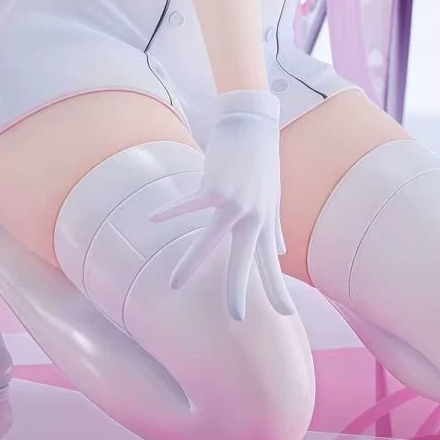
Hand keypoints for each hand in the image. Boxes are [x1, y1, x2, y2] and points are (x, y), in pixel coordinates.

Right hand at [150, 88, 294, 321]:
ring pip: (210, 238)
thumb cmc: (262, 159)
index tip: (286, 313)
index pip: (271, 262)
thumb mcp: (273, 195)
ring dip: (192, 262)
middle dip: (238, 287)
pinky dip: (171, 211)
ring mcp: (233, 201)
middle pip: (244, 258)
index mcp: (265, 221)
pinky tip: (153, 219)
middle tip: (237, 317)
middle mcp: (252, 215)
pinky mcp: (215, 185)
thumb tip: (280, 252)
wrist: (254, 123)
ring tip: (174, 284)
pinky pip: (189, 205)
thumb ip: (275, 226)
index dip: (278, 288)